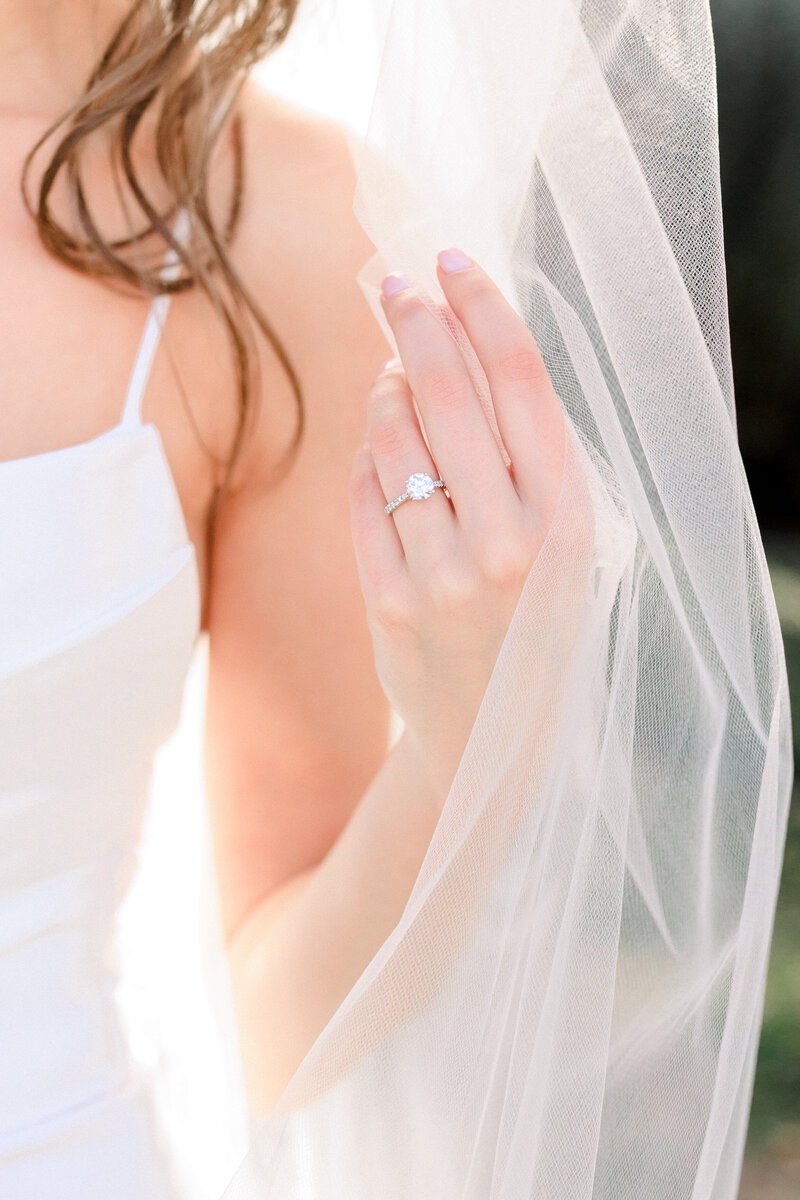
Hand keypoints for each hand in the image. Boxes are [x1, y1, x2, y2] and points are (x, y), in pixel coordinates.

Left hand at [349, 249, 583, 789]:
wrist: (498, 734)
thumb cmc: (534, 618)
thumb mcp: (562, 541)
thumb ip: (522, 457)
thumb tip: (440, 356)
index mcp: (568, 516)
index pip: (521, 382)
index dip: (483, 308)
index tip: (451, 261)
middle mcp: (509, 542)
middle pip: (450, 394)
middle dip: (418, 322)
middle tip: (395, 284)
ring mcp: (444, 576)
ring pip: (393, 439)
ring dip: (385, 391)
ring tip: (393, 378)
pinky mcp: (389, 603)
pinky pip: (364, 496)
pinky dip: (366, 459)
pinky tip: (378, 447)